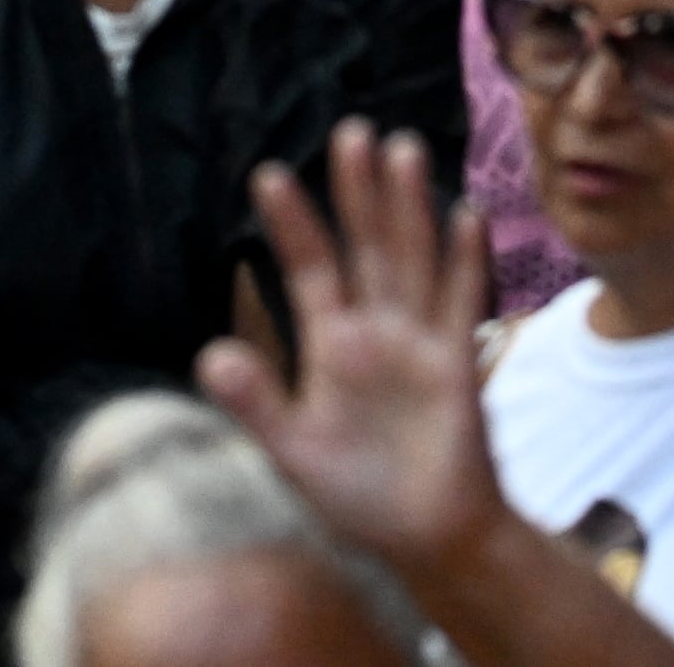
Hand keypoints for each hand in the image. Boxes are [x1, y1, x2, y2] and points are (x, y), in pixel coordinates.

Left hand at [194, 127, 506, 571]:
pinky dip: (466, 261)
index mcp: (332, 343)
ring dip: (408, 207)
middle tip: (349, 131)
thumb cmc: (358, 495)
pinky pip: (461, 305)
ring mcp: (419, 342)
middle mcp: (376, 330)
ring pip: (411, 260)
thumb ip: (256, 404)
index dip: (292, 224)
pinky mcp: (456, 366)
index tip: (268, 174)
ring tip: (402, 148)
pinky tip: (466, 214)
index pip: (310, 269)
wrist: (425, 541)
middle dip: (357, 192)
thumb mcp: (293, 452)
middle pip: (365, 247)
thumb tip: (208, 355)